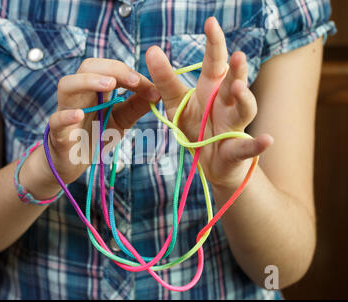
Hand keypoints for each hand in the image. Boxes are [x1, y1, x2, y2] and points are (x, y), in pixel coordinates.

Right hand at [39, 58, 160, 183]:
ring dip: (87, 81)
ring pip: (66, 85)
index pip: (109, 69)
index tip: (149, 86)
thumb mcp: (121, 119)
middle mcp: (79, 94)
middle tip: (132, 80)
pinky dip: (66, 115)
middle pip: (87, 67)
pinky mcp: (58, 133)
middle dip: (110, 69)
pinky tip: (79, 114)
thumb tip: (158, 91)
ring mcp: (65, 111)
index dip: (129, 73)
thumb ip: (136, 105)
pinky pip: (56, 120)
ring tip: (109, 85)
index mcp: (94, 88)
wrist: (73, 162)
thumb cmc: (95, 134)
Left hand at [146, 17, 273, 189]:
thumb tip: (151, 50)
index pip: (214, 62)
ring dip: (245, 98)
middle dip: (237, 69)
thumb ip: (165, 80)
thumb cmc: (196, 126)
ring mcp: (234, 125)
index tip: (211, 22)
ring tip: (239, 87)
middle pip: (233, 82)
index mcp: (211, 88)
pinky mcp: (237, 149)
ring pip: (244, 109)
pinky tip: (267, 139)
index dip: (214, 43)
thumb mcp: (176, 102)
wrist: (209, 161)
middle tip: (236, 56)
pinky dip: (257, 144)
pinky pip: (247, 146)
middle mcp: (227, 102)